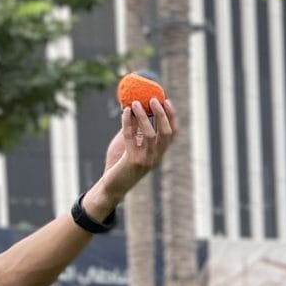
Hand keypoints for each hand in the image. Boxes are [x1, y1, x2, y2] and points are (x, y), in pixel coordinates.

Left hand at [82, 100, 179, 218]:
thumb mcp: (131, 144)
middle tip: (153, 99)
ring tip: (135, 103)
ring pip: (149, 134)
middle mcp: (156, 157)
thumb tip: (133, 106)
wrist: (112, 185)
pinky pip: (130, 137)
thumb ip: (135, 129)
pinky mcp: (132, 161)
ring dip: (143, 116)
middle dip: (161, 114)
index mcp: (159, 153)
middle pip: (166, 133)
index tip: (167, 101)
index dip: (171, 117)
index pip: (172, 134)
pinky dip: (127, 122)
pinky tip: (125, 112)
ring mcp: (146, 160)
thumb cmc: (120, 164)